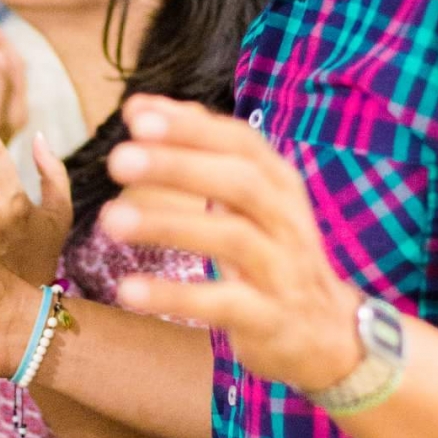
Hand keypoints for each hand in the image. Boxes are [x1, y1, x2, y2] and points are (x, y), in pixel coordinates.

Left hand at [99, 96, 360, 394]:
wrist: (327, 332)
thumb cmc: (274, 253)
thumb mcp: (249, 199)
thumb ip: (199, 151)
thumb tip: (141, 106)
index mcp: (278, 183)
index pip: (239, 142)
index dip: (190, 127)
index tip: (136, 115)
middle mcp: (286, 218)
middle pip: (239, 181)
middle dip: (179, 166)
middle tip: (118, 160)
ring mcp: (282, 268)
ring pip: (231, 237)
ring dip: (169, 225)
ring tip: (110, 220)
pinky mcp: (269, 317)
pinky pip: (222, 303)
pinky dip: (175, 296)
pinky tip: (128, 290)